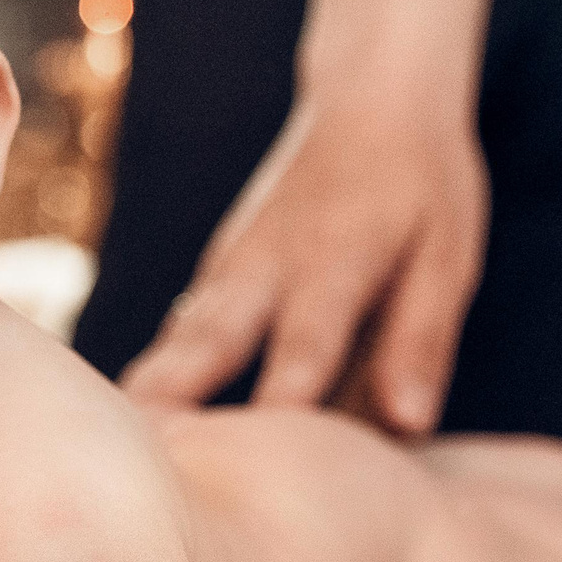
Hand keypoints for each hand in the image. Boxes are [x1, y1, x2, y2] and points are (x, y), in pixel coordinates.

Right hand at [120, 91, 487, 428]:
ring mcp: (230, 269)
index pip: (304, 346)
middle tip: (139, 463)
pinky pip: (183, 332)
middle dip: (172, 401)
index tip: (257, 463)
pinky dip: (158, 375)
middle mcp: (267, 268)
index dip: (281, 402)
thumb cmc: (422, 185)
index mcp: (336, 264)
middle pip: (208, 343)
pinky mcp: (216, 275)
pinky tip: (138, 424)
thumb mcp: (445, 256)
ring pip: (180, 339)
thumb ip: (420, 340)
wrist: (366, 98)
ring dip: (147, 391)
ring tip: (116, 457)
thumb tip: (409, 425)